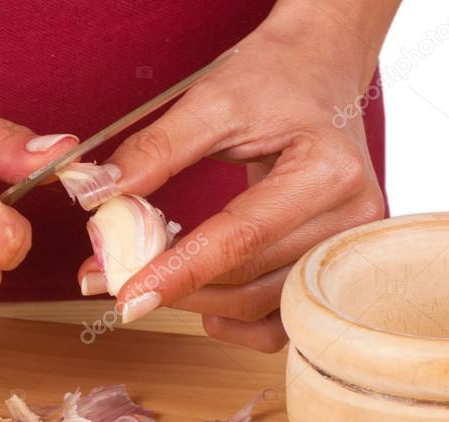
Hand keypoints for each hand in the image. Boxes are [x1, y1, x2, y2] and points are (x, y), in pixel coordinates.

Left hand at [93, 16, 386, 350]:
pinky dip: (236, 320)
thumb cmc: (274, 80)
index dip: (178, 271)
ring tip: (155, 274)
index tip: (125, 294)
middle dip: (175, 286)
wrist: (321, 72)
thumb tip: (97, 196)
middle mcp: (351, 219)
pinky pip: (282, 322)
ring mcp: (348, 251)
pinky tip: (205, 299)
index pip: (241, 238)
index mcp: (326, 171)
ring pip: (261, 308)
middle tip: (114, 275)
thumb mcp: (213, 100)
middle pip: (249, 282)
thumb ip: (156, 150)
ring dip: (198, 302)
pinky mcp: (333, 269)